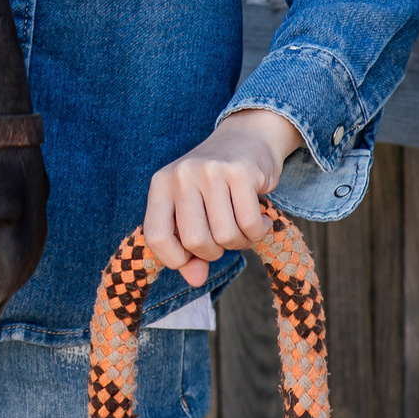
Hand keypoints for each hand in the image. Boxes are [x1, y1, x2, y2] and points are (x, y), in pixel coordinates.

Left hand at [143, 109, 303, 285]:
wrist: (247, 137)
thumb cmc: (215, 183)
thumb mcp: (193, 209)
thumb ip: (189, 248)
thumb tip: (195, 280)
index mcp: (161, 184)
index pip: (156, 236)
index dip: (174, 259)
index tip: (191, 258)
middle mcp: (182, 175)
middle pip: (196, 241)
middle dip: (215, 251)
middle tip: (225, 238)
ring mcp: (211, 171)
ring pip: (226, 236)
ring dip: (241, 242)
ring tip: (244, 227)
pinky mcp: (241, 172)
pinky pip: (251, 225)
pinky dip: (259, 232)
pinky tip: (262, 220)